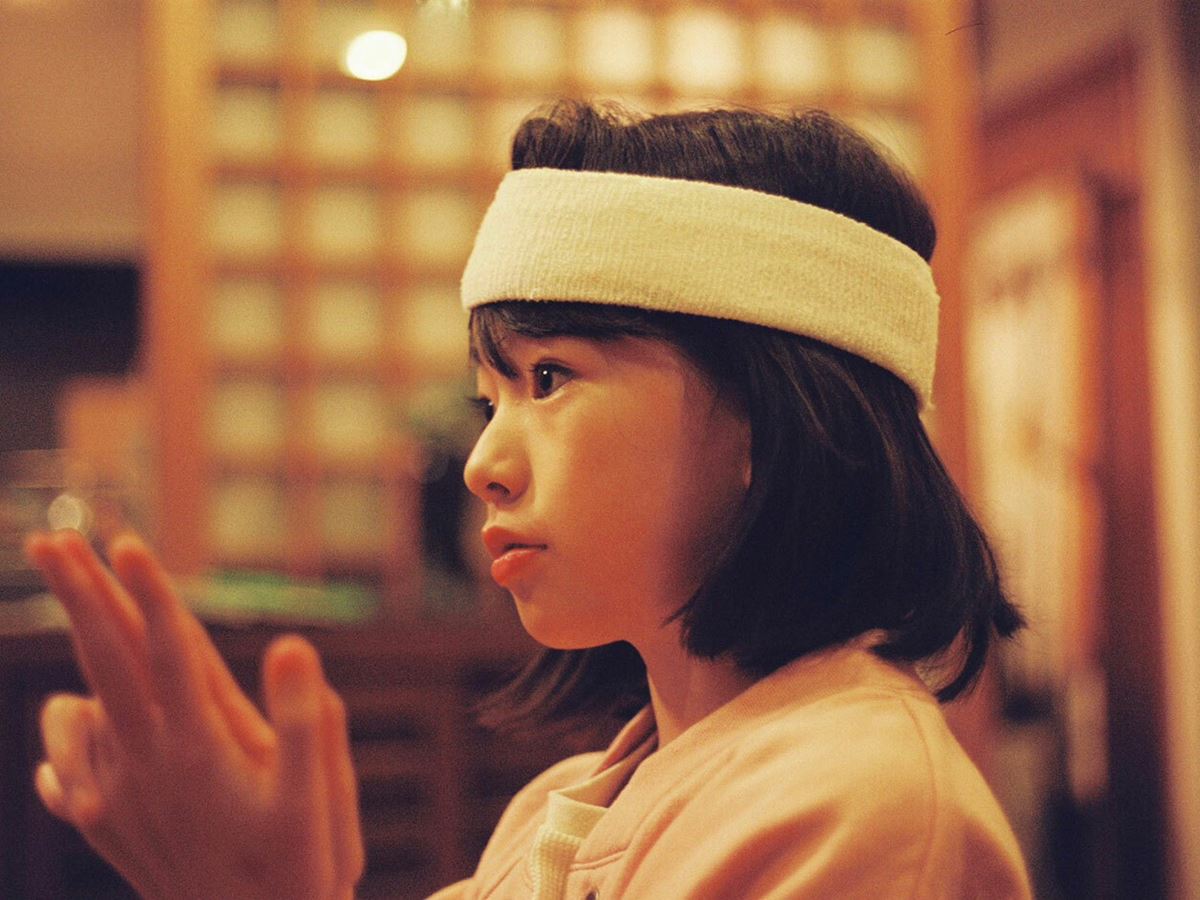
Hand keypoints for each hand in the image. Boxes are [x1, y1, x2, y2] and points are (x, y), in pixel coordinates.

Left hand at [26, 530, 363, 899]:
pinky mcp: (108, 828)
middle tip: (50, 541)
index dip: (148, 594)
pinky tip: (65, 723)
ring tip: (69, 601)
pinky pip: (67, 769)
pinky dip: (64, 734)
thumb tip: (288, 645)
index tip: (123, 541)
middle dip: (79, 596)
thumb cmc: (298, 873)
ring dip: (78, 650)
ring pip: (84, 706)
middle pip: (105, 663)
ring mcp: (119, 798)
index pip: (169, 653)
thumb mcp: (319, 802)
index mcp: (200, 750)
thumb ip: (305, 721)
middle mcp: (147, 766)